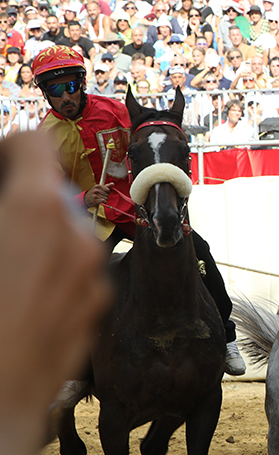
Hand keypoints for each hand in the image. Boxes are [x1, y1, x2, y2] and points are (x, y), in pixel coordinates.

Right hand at [0, 133, 108, 448]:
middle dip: (14, 199)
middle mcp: (78, 238)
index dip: (6, 149)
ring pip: (61, 234)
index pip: (32, 142)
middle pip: (47, 191)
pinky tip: (11, 301)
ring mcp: (93, 277)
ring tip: (2, 271)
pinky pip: (70, 273)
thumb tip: (7, 192)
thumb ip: (0, 207)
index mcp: (37, 211)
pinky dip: (44, 273)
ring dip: (29, 238)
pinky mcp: (94, 312)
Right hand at [84, 182, 111, 206]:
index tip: (105, 193)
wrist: (86, 199)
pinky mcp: (94, 200)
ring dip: (105, 200)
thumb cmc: (95, 193)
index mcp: (97, 186)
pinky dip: (103, 202)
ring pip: (106, 198)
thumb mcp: (99, 188)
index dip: (108, 192)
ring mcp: (94, 195)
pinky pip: (103, 200)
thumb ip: (107, 186)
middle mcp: (96, 190)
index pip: (108, 190)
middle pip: (107, 194)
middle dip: (106, 196)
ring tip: (100, 199)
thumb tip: (113, 183)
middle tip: (102, 197)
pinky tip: (102, 201)